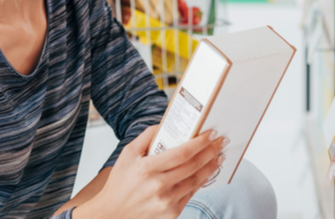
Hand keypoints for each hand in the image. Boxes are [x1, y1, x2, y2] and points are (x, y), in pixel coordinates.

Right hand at [73, 125, 228, 218]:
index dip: (199, 143)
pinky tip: (206, 172)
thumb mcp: (128, 153)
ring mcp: (166, 202)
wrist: (113, 213)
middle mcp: (159, 186)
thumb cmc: (120, 181)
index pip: (181, 153)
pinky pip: (191, 194)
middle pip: (193, 166)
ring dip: (210, 166)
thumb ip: (146, 136)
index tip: (211, 133)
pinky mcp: (171, 213)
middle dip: (210, 151)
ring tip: (219, 155)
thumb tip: (165, 124)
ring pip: (196, 181)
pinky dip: (201, 181)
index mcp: (147, 168)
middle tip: (221, 141)